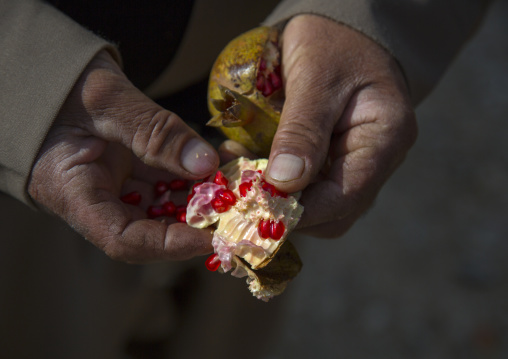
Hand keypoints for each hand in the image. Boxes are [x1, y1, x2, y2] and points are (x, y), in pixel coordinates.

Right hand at [28, 51, 218, 261]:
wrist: (48, 67)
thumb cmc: (61, 82)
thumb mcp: (107, 101)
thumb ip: (154, 133)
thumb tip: (205, 163)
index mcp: (73, 193)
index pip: (124, 240)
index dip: (171, 245)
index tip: (213, 235)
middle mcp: (97, 198)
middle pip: (153, 226)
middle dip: (197, 218)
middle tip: (237, 203)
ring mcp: (116, 183)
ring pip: (165, 202)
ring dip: (201, 194)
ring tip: (233, 177)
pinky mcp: (130, 168)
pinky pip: (166, 178)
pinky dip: (192, 173)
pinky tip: (218, 160)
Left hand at [264, 15, 417, 237]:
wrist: (342, 28)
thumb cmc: (334, 42)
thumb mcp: (316, 77)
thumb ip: (302, 130)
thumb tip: (283, 182)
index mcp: (386, 138)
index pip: (347, 196)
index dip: (302, 212)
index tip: (258, 209)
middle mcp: (378, 160)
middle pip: (335, 212)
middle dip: (288, 210)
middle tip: (245, 195)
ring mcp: (358, 163)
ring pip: (319, 204)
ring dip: (279, 199)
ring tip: (243, 179)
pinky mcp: (336, 161)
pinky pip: (309, 186)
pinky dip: (279, 184)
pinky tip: (250, 166)